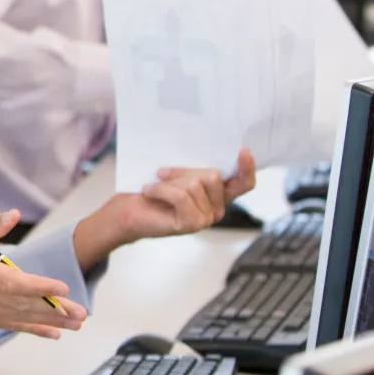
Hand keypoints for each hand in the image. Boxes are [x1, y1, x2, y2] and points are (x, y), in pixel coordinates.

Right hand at [0, 209, 84, 338]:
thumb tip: (11, 216)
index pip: (14, 282)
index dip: (40, 288)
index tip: (63, 289)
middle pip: (23, 305)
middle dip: (55, 310)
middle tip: (81, 315)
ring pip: (19, 318)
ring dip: (48, 322)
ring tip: (74, 326)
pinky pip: (7, 324)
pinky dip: (29, 328)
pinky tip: (49, 332)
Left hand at [72, 149, 258, 267]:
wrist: (126, 211)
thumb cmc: (151, 191)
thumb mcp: (178, 174)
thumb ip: (196, 169)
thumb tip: (205, 150)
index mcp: (217, 196)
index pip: (244, 184)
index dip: (247, 168)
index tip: (243, 150)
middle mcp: (217, 209)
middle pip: (213, 175)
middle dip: (185, 171)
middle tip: (163, 174)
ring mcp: (206, 219)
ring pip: (196, 184)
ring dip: (170, 181)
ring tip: (156, 187)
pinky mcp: (192, 224)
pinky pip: (181, 195)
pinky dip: (161, 189)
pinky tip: (149, 192)